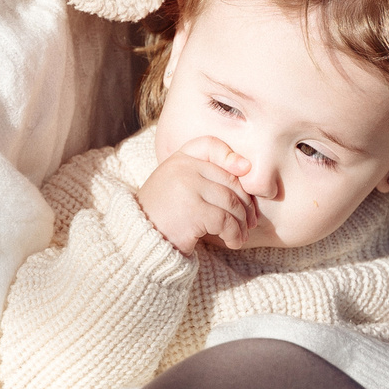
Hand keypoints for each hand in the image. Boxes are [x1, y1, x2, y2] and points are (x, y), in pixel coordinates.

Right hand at [137, 136, 253, 252]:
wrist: (138, 243)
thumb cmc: (163, 217)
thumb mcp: (178, 187)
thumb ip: (203, 175)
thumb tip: (246, 169)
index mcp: (178, 159)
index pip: (210, 145)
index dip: (230, 156)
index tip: (246, 172)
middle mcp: (183, 168)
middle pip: (229, 179)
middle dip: (245, 202)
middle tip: (250, 220)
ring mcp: (187, 187)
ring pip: (231, 202)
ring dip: (241, 222)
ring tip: (240, 235)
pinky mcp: (193, 210)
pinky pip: (226, 220)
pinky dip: (234, 234)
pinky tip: (233, 242)